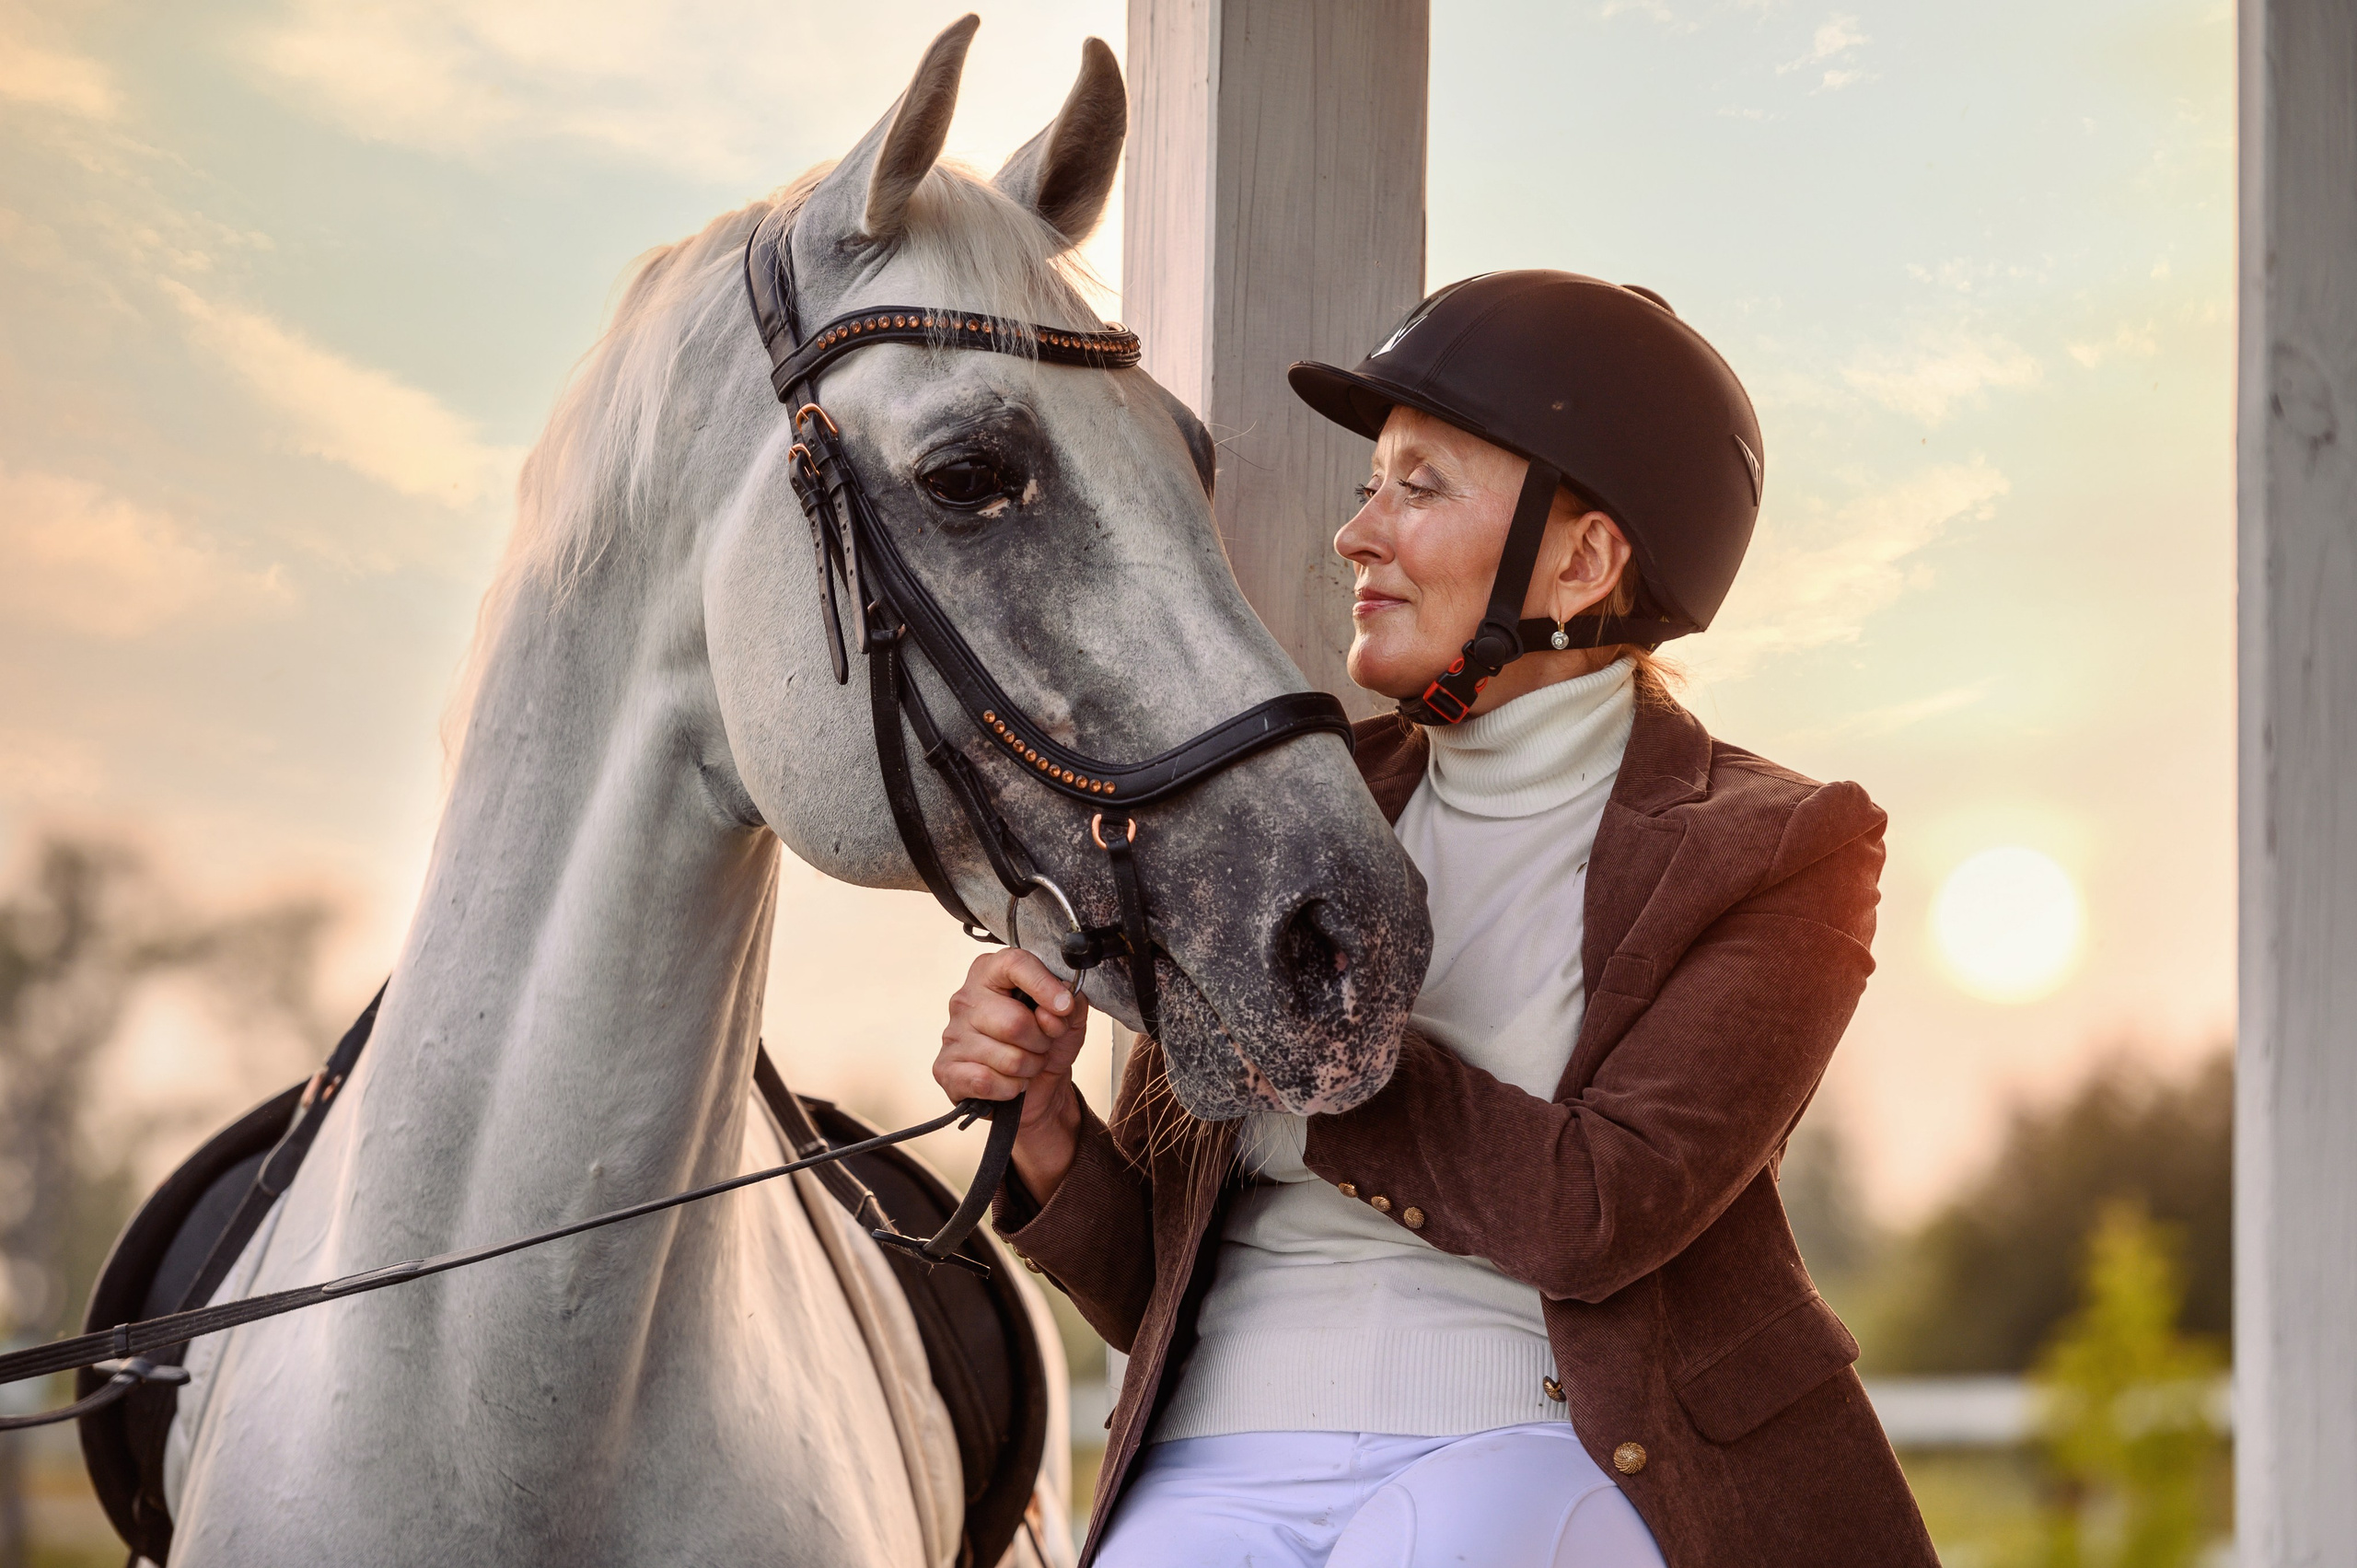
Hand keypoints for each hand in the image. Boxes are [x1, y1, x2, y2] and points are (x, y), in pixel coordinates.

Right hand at [933, 947, 1088, 1202]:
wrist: (1038, 1096)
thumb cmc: (1051, 1046)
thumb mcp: (1071, 1018)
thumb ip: (1069, 1000)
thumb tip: (1060, 1003)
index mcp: (994, 973)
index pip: (1013, 962)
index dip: (1043, 986)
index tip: (1064, 1009)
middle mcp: (965, 998)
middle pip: (1013, 1017)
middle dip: (1040, 1042)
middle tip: (1043, 1049)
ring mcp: (951, 1035)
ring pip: (1003, 1052)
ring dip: (1027, 1068)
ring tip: (1027, 1069)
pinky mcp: (945, 1071)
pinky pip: (983, 1078)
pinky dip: (1007, 1087)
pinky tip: (1009, 1086)